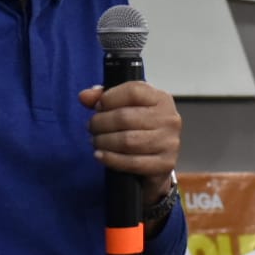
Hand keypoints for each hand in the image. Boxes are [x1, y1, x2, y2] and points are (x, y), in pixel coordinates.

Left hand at [79, 81, 181, 200]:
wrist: (158, 160)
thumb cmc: (141, 128)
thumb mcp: (127, 106)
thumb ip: (105, 97)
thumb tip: (84, 96)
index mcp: (161, 98)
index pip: (132, 91)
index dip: (109, 98)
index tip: (98, 107)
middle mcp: (169, 118)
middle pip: (125, 117)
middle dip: (100, 123)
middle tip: (91, 127)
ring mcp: (169, 142)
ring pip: (126, 141)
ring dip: (103, 141)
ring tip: (95, 141)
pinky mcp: (164, 163)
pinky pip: (132, 162)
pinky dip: (111, 159)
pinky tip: (100, 155)